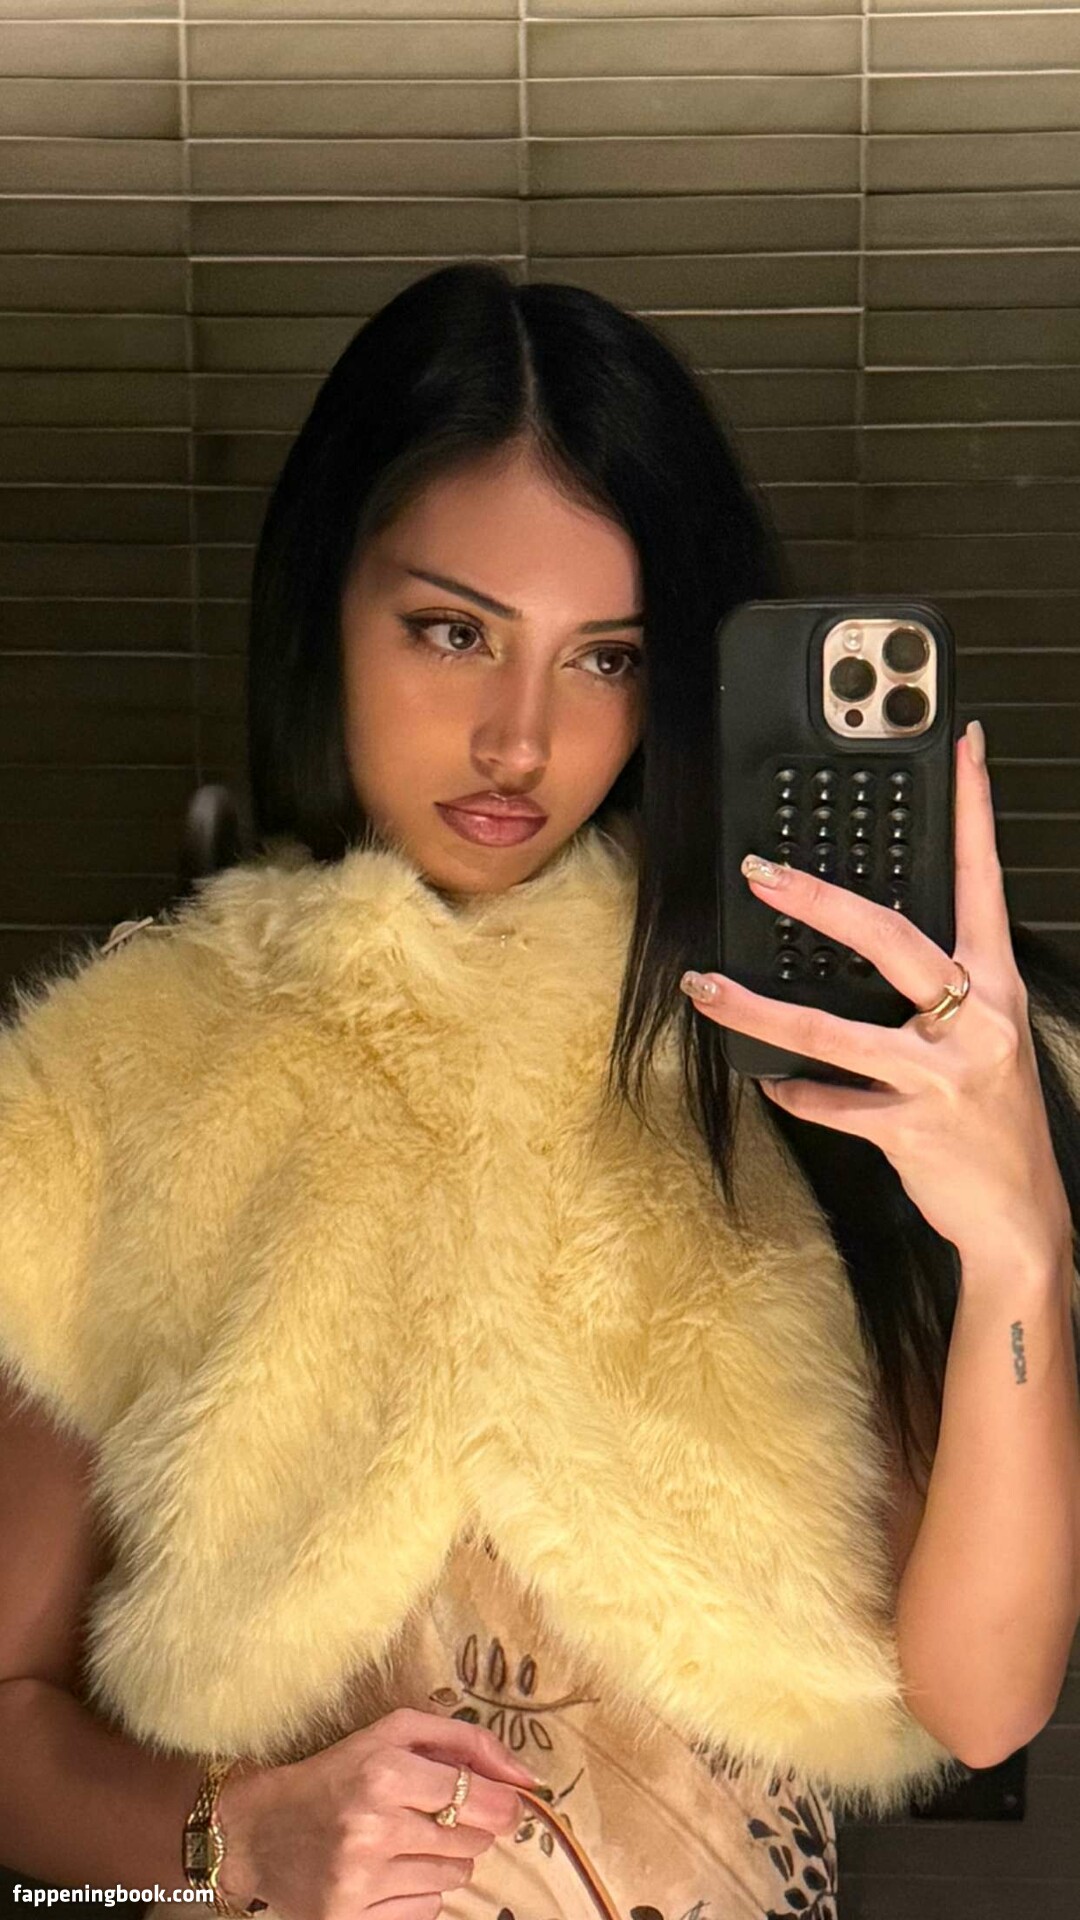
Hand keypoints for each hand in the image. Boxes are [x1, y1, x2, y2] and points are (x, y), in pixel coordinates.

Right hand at [215, 1706, 540, 1919]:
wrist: (259, 1832)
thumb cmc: (336, 1773)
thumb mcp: (392, 1733)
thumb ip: (465, 1742)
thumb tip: (529, 1778)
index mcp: (382, 1772)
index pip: (477, 1796)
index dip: (503, 1802)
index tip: (508, 1804)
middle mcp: (372, 1828)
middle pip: (471, 1841)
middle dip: (467, 1827)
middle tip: (432, 1816)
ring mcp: (360, 1882)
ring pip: (454, 1877)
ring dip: (443, 1859)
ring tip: (404, 1842)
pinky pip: (426, 1910)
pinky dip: (418, 1892)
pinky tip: (386, 1872)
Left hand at [680, 723, 1071, 1278]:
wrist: (1021, 1219)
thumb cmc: (994, 1124)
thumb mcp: (985, 1042)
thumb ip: (939, 993)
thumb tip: (864, 949)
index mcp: (996, 988)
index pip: (983, 879)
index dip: (973, 810)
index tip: (963, 747)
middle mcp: (976, 1022)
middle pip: (889, 939)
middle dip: (817, 901)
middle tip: (762, 872)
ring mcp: (944, 1076)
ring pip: (833, 1029)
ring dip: (757, 1008)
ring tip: (704, 988)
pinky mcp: (910, 1127)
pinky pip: (832, 1102)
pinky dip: (795, 1093)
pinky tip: (772, 1083)